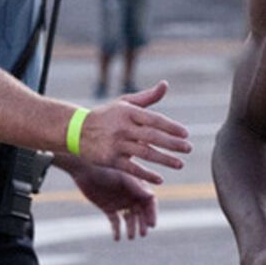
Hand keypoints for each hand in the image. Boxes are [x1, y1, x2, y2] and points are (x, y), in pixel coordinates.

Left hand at [71, 164, 156, 240]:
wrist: (85, 168)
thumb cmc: (106, 169)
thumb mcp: (123, 177)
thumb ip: (137, 187)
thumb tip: (152, 196)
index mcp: (137, 187)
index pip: (149, 202)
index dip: (152, 213)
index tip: (152, 225)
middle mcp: (130, 195)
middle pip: (140, 213)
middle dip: (142, 224)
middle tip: (143, 234)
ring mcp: (119, 202)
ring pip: (129, 219)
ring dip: (131, 228)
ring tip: (130, 237)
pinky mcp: (107, 207)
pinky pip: (115, 221)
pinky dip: (116, 230)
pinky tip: (117, 238)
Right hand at [76, 81, 190, 184]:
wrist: (76, 130)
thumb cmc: (106, 115)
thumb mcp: (124, 103)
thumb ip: (147, 97)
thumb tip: (165, 84)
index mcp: (128, 112)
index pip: (154, 120)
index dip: (171, 127)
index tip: (186, 134)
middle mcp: (123, 128)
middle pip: (152, 137)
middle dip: (172, 143)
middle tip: (189, 149)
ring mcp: (116, 144)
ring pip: (145, 153)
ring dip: (164, 159)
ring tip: (180, 164)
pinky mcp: (110, 159)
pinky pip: (132, 168)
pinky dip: (146, 174)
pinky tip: (160, 179)